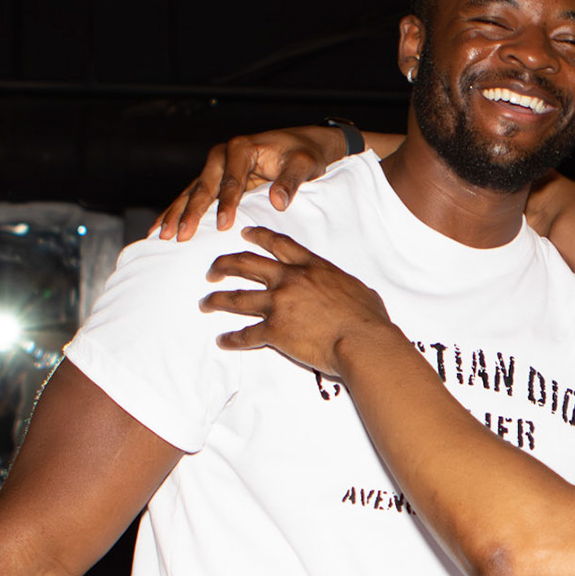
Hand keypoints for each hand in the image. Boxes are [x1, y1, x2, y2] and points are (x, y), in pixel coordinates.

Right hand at [151, 126, 345, 240]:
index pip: (232, 181)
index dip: (226, 204)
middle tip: (180, 236)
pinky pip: (193, 196)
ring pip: (191, 192)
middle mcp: (223, 155)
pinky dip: (178, 211)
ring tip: (161, 235)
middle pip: (203, 187)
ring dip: (176, 213)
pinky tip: (162, 227)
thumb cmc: (304, 154)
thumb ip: (291, 181)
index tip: (223, 226)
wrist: (303, 145)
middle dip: (190, 212)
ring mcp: (216, 167)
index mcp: (242, 148)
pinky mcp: (216, 179)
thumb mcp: (304, 164)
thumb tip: (278, 201)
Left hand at [203, 227, 396, 374]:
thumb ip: (343, 287)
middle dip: (225, 265)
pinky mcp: (274, 331)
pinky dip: (232, 339)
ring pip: (237, 298)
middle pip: (247, 264)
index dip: (259, 237)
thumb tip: (348, 293)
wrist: (362, 341)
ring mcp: (279, 304)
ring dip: (217, 299)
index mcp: (311, 267)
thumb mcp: (359, 290)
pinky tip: (223, 340)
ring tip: (206, 302)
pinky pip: (246, 334)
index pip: (279, 245)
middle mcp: (290, 280)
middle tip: (213, 270)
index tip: (245, 234)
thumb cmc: (368, 319)